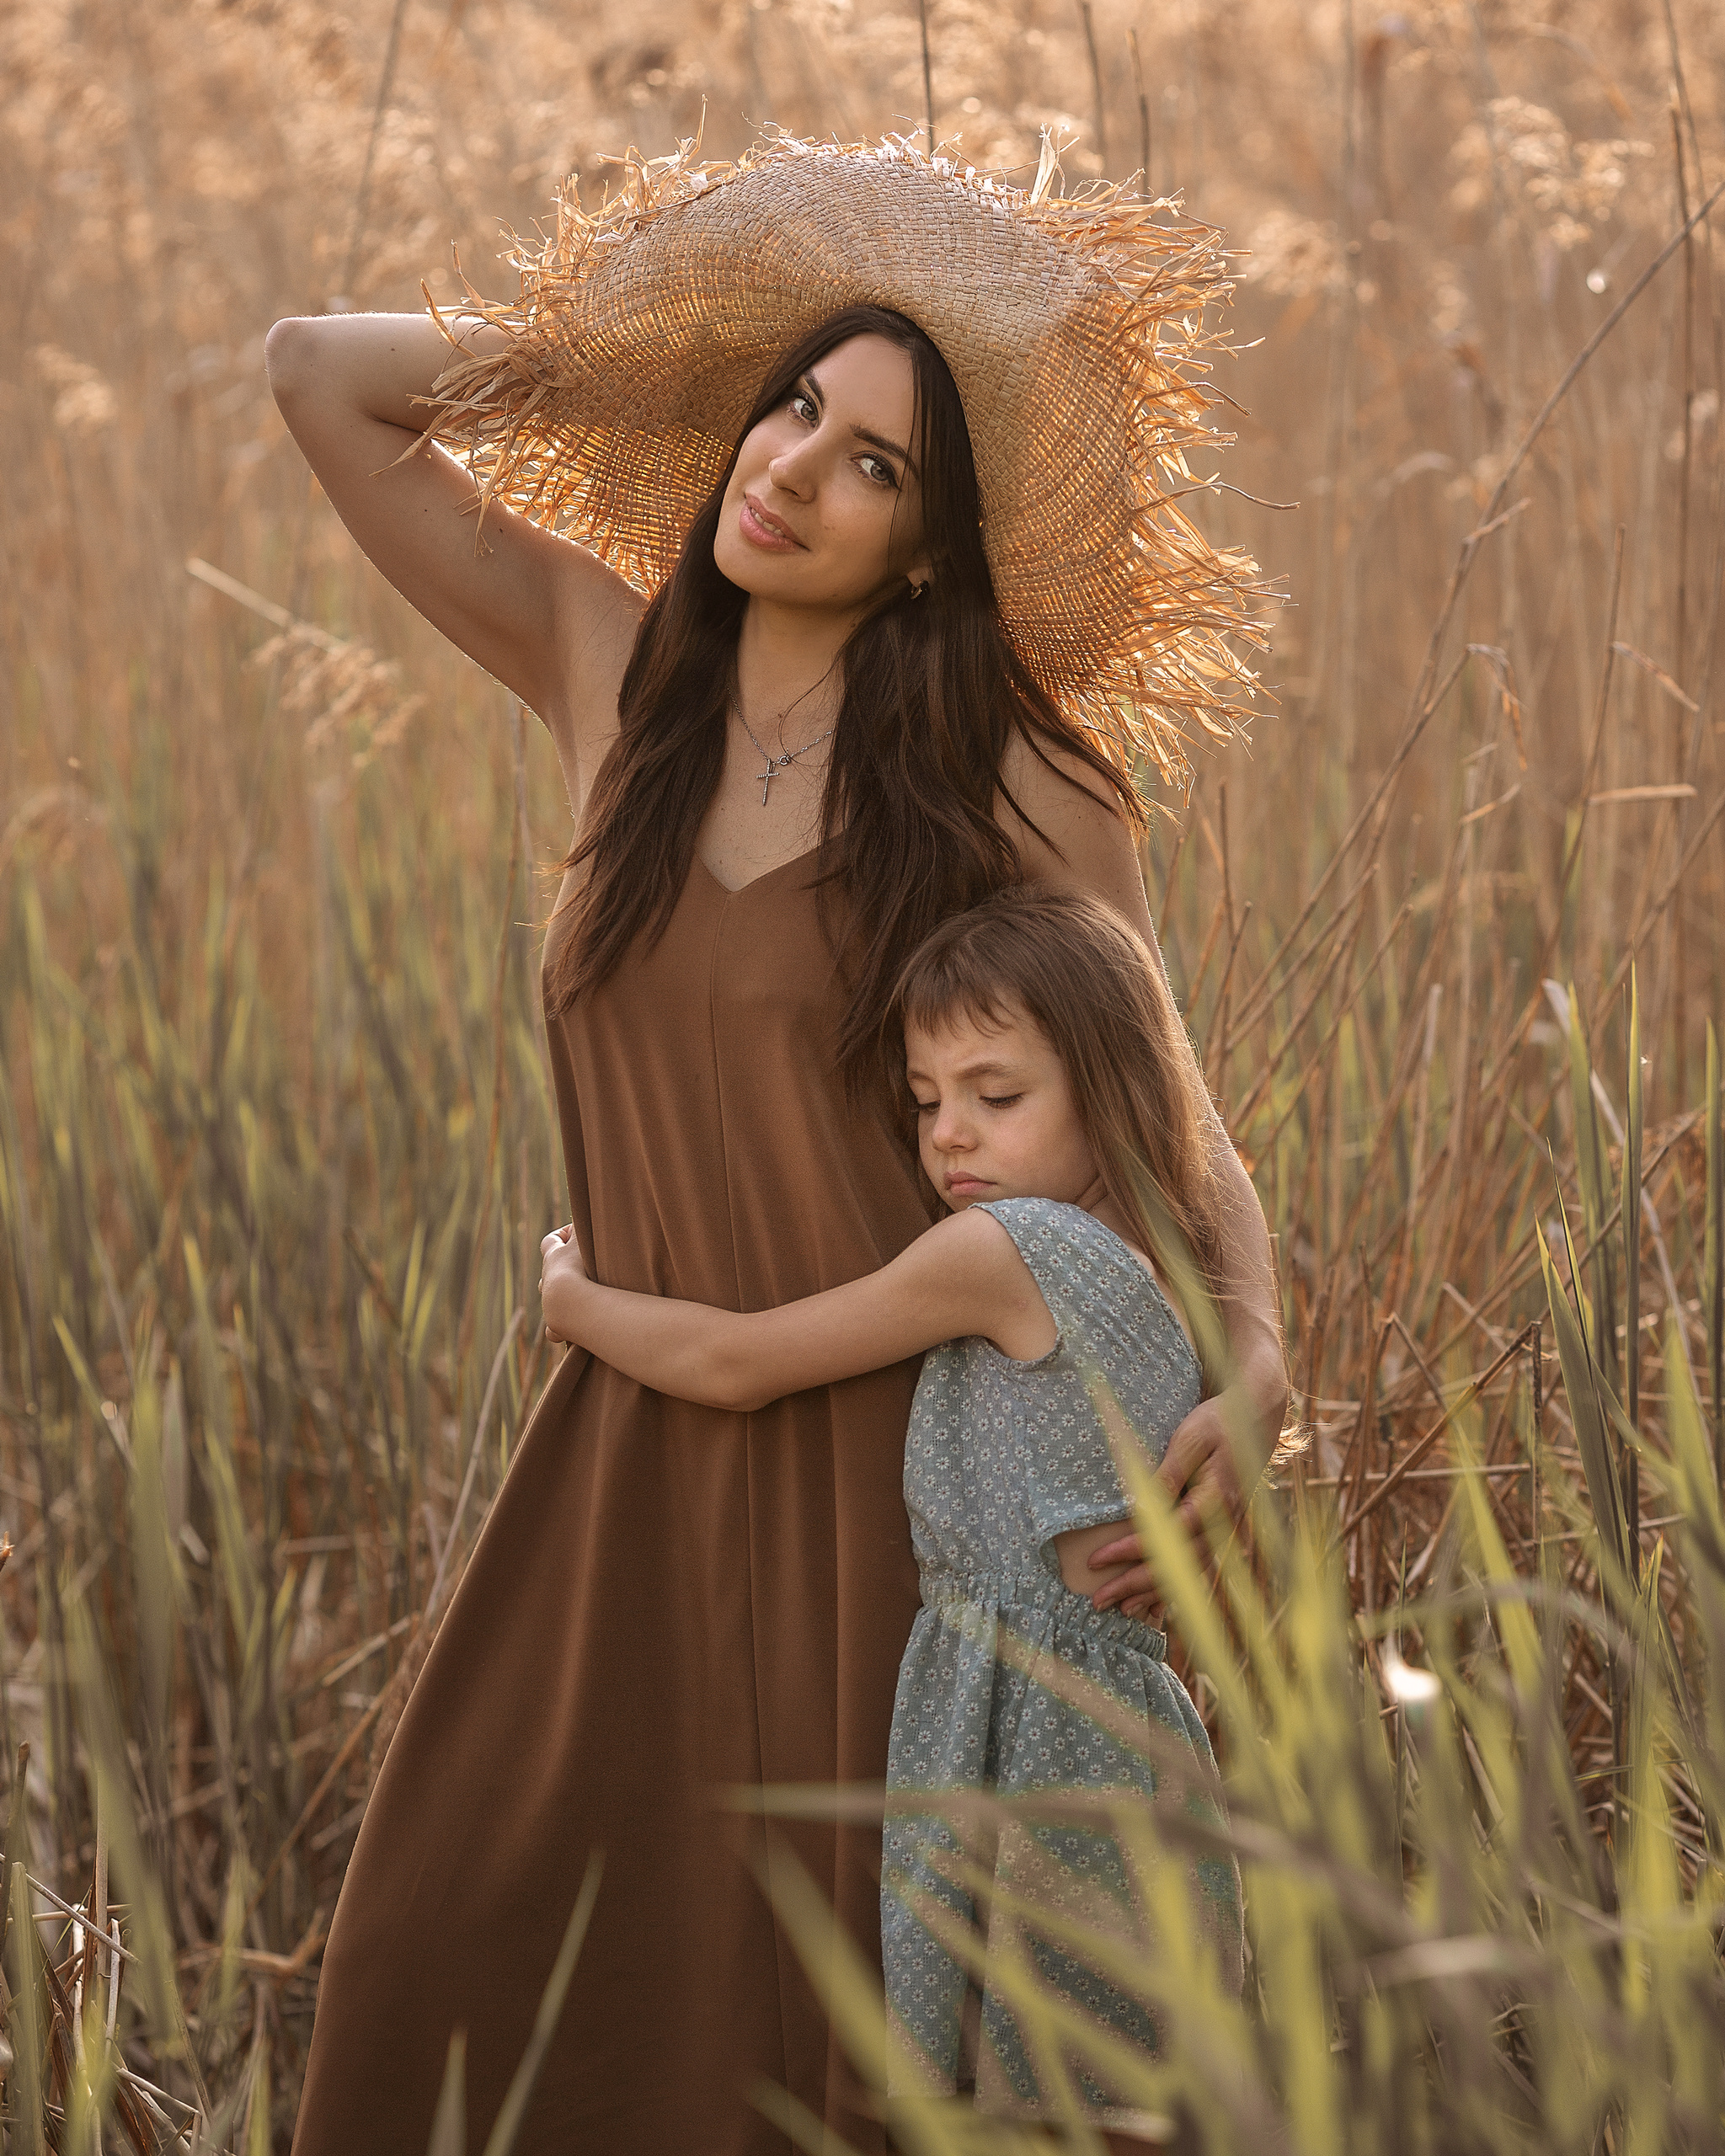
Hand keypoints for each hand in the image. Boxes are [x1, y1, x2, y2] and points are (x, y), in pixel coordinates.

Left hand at [539, 1225, 585, 1342]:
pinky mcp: (556, 1325)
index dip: (560, 1237)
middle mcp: (547, 1280)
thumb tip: (589, 1211)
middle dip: (561, 1270)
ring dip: (562, 1298)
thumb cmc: (581, 1269)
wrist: (572, 1305)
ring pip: (550, 1299)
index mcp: (553, 1258)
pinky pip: (555, 1329)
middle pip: (547, 1271)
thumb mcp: (586, 1240)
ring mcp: (549, 1304)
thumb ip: (587, 1225)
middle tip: (581, 1270)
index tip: (575, 1237)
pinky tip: (574, 1331)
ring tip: (582, 1299)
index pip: (550, 1241)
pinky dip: (562, 1330)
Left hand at [1088, 1368, 1282, 1622]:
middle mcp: (1221, 1523)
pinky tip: (1160, 1603)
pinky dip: (1181, 1586)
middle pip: (1176, 1564)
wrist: (1257, 1416)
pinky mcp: (1225, 1530)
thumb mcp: (1189, 1440)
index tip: (1096, 1560)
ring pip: (1190, 1572)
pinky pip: (1201, 1567)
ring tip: (1125, 1611)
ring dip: (1157, 1594)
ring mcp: (1226, 1530)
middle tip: (1099, 1601)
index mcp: (1212, 1500)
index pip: (1164, 1535)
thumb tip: (1139, 1509)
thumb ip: (1167, 1476)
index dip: (1129, 1550)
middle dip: (1135, 1585)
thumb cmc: (1216, 1423)